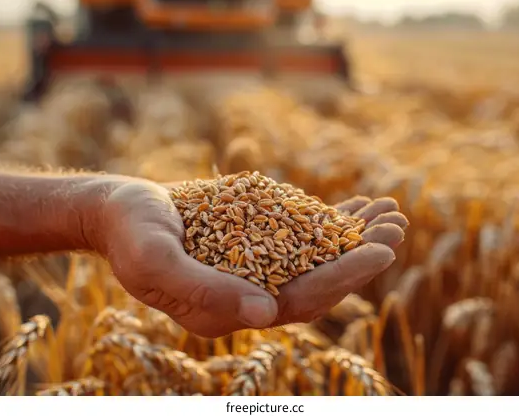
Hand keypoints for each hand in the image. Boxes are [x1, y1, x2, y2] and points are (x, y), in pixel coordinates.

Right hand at [90, 179, 406, 337]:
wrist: (119, 211)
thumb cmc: (131, 234)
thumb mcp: (155, 261)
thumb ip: (203, 291)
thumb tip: (265, 313)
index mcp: (230, 311)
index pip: (299, 301)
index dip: (344, 277)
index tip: (384, 251)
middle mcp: (250, 295)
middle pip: (319, 281)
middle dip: (362, 256)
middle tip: (399, 224)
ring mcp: (255, 269)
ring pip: (317, 258)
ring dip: (356, 237)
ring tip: (392, 211)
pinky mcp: (256, 243)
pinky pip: (302, 235)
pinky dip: (333, 222)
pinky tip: (360, 205)